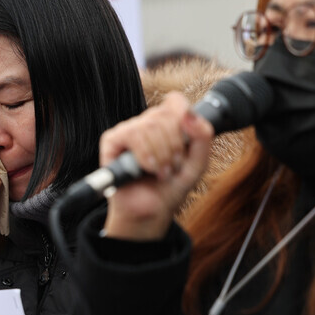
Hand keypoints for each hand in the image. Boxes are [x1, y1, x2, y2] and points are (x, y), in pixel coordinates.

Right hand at [101, 92, 212, 240]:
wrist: (152, 211)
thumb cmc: (171, 187)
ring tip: (161, 172)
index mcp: (167, 124)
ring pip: (149, 125)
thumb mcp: (197, 163)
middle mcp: (146, 123)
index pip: (176, 102)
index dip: (184, 118)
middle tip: (173, 167)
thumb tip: (190, 114)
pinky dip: (144, 154)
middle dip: (174, 146)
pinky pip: (131, 134)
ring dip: (160, 154)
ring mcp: (128, 130)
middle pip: (164, 115)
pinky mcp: (111, 141)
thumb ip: (203, 137)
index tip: (186, 144)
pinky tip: (147, 169)